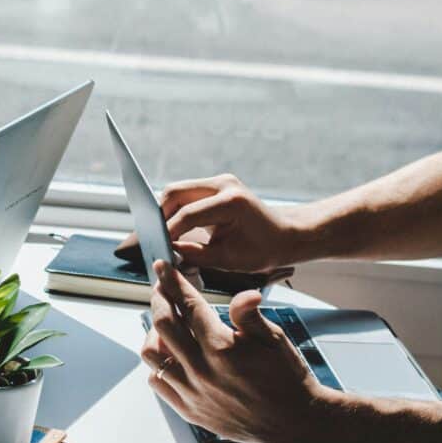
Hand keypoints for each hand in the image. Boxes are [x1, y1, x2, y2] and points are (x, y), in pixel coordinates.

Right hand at [117, 174, 300, 272]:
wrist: (286, 235)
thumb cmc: (264, 250)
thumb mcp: (228, 261)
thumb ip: (195, 255)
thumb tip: (167, 253)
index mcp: (230, 202)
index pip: (186, 215)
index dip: (167, 232)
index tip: (155, 248)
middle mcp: (224, 184)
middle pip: (175, 193)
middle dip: (160, 216)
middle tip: (154, 239)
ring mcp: (220, 182)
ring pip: (177, 191)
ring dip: (167, 211)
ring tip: (163, 235)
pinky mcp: (216, 186)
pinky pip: (187, 194)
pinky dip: (176, 209)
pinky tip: (174, 228)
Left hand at [140, 260, 326, 442]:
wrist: (294, 422)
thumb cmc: (287, 378)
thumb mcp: (274, 339)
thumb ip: (250, 315)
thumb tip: (244, 293)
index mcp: (222, 348)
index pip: (188, 305)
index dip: (173, 282)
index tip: (163, 268)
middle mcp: (202, 371)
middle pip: (162, 325)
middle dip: (159, 299)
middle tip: (162, 289)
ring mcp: (192, 392)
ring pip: (152, 354)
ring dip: (154, 333)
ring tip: (166, 324)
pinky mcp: (189, 410)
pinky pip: (157, 382)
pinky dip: (158, 364)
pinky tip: (171, 355)